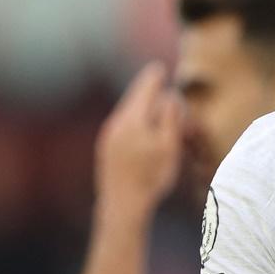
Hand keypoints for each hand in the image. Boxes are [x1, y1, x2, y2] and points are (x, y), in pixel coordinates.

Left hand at [95, 62, 181, 217]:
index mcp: (132, 118)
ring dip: (142, 109)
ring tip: (155, 108)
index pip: (145, 89)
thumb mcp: (169, 145)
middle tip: (159, 84)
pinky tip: (142, 132)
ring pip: (128, 114)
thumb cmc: (151, 176)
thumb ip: (170, 117)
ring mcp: (108, 137)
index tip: (159, 67)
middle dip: (149, 93)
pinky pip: (123, 127)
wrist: (122, 206)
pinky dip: (135, 122)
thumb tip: (170, 97)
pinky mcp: (105, 150)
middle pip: (134, 100)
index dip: (154, 77)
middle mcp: (116, 123)